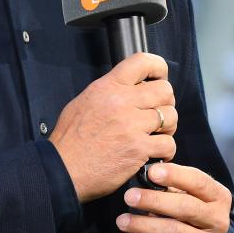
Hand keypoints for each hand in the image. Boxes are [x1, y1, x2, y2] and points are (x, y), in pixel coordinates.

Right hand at [49, 52, 177, 202]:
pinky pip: (168, 144)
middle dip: (166, 102)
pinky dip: (165, 151)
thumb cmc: (70, 140)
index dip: (158, 68)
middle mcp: (122, 102)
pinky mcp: (139, 149)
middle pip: (165, 90)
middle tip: (158, 113)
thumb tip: (128, 88)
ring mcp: (132, 126)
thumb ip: (108, 91)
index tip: (160, 77)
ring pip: (170, 116)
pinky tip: (155, 154)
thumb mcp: (83, 102)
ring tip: (157, 135)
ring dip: (168, 127)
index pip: (142, 62)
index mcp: (108, 87)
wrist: (63, 169)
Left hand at [115, 163, 231, 232]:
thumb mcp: (184, 196)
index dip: (175, 175)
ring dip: (145, 225)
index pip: (198, 181)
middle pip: (186, 207)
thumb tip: (145, 175)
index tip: (150, 172)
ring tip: (123, 220)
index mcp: (218, 197)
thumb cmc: (185, 215)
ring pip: (175, 232)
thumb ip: (171, 186)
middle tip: (129, 197)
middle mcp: (218, 220)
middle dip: (154, 201)